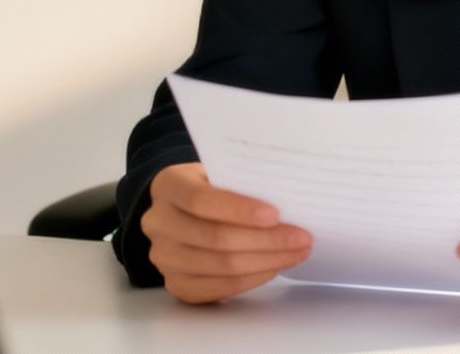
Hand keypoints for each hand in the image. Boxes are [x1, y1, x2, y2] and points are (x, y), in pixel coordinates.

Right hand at [140, 162, 312, 303]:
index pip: (200, 200)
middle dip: (266, 240)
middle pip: (215, 238)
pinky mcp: (176, 284)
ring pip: (221, 266)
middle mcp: (157, 222)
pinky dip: (252, 278)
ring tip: (297, 252)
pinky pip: (219, 287)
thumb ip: (241, 181)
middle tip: (302, 237)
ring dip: (266, 261)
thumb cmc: (211, 187)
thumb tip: (289, 199)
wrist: (182, 211)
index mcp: (167, 185)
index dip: (239, 209)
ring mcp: (164, 257)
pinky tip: (274, 267)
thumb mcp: (219, 171)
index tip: (275, 214)